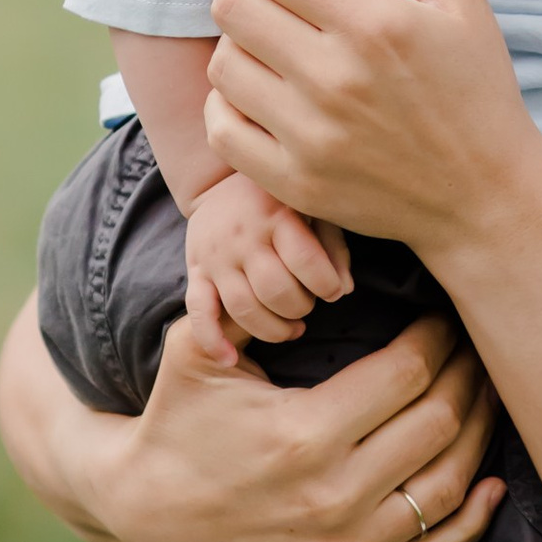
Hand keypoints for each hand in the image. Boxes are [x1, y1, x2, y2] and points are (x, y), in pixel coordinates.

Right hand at [0, 290, 503, 541]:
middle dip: (467, 376)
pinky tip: (491, 481)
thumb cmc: (179, 418)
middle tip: (474, 348)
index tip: (442, 317)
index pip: (406, 374)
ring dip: (478, 435)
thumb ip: (247, 301)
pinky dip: (472, 518)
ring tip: (483, 396)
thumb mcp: (196, 351)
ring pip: (448, 487)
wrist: (149, 510)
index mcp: (301, 435)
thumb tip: (308, 251)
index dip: (437, 338)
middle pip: (437, 424)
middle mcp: (331, 499)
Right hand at [181, 168, 351, 361]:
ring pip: (243, 308)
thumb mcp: (312, 209)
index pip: (305, 261)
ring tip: (292, 329)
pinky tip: (229, 359)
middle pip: (274, 291)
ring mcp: (215, 256)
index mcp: (275, 214)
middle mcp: (242, 236)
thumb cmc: (280, 200)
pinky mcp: (196, 271)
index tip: (333, 291)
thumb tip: (345, 290)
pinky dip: (212, 339)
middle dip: (300, 308)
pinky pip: (199, 312)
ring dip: (272, 329)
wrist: (223, 182)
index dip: (326, 286)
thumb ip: (332, 246)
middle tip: (309, 306)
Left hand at [205, 0, 541, 268]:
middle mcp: (335, 80)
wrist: (485, 194)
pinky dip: (227, 101)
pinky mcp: (295, 181)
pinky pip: (222, 129)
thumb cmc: (475, 85)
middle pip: (232, 7)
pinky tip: (257, 88)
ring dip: (235, 39)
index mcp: (375, 25)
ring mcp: (310, 137)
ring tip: (264, 35)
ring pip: (223, 64)